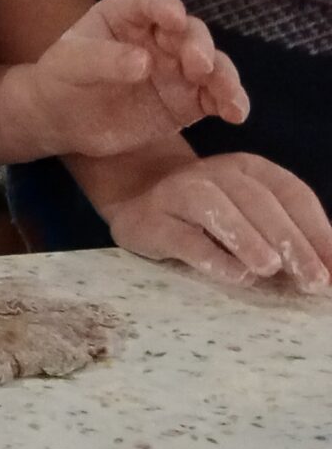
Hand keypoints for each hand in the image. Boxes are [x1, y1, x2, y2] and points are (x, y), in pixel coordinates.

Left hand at [23, 0, 247, 158]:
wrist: (62, 120)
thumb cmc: (61, 80)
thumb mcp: (70, 65)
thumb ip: (104, 61)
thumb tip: (144, 63)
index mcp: (126, 16)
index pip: (150, 1)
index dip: (164, 6)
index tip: (173, 18)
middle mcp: (159, 37)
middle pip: (190, 33)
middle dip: (199, 46)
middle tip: (198, 65)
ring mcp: (177, 69)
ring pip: (212, 66)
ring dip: (224, 77)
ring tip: (227, 96)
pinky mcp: (188, 100)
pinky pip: (215, 98)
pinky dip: (230, 103)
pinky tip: (236, 114)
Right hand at [97, 150, 331, 291]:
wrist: (136, 202)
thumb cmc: (207, 216)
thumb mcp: (250, 214)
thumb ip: (285, 235)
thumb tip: (329, 271)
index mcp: (249, 168)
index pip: (292, 194)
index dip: (318, 231)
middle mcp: (214, 173)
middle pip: (257, 201)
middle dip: (291, 242)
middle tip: (314, 280)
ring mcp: (177, 192)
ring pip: (215, 208)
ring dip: (248, 239)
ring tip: (271, 269)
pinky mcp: (150, 219)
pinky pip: (181, 237)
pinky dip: (210, 257)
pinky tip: (235, 277)